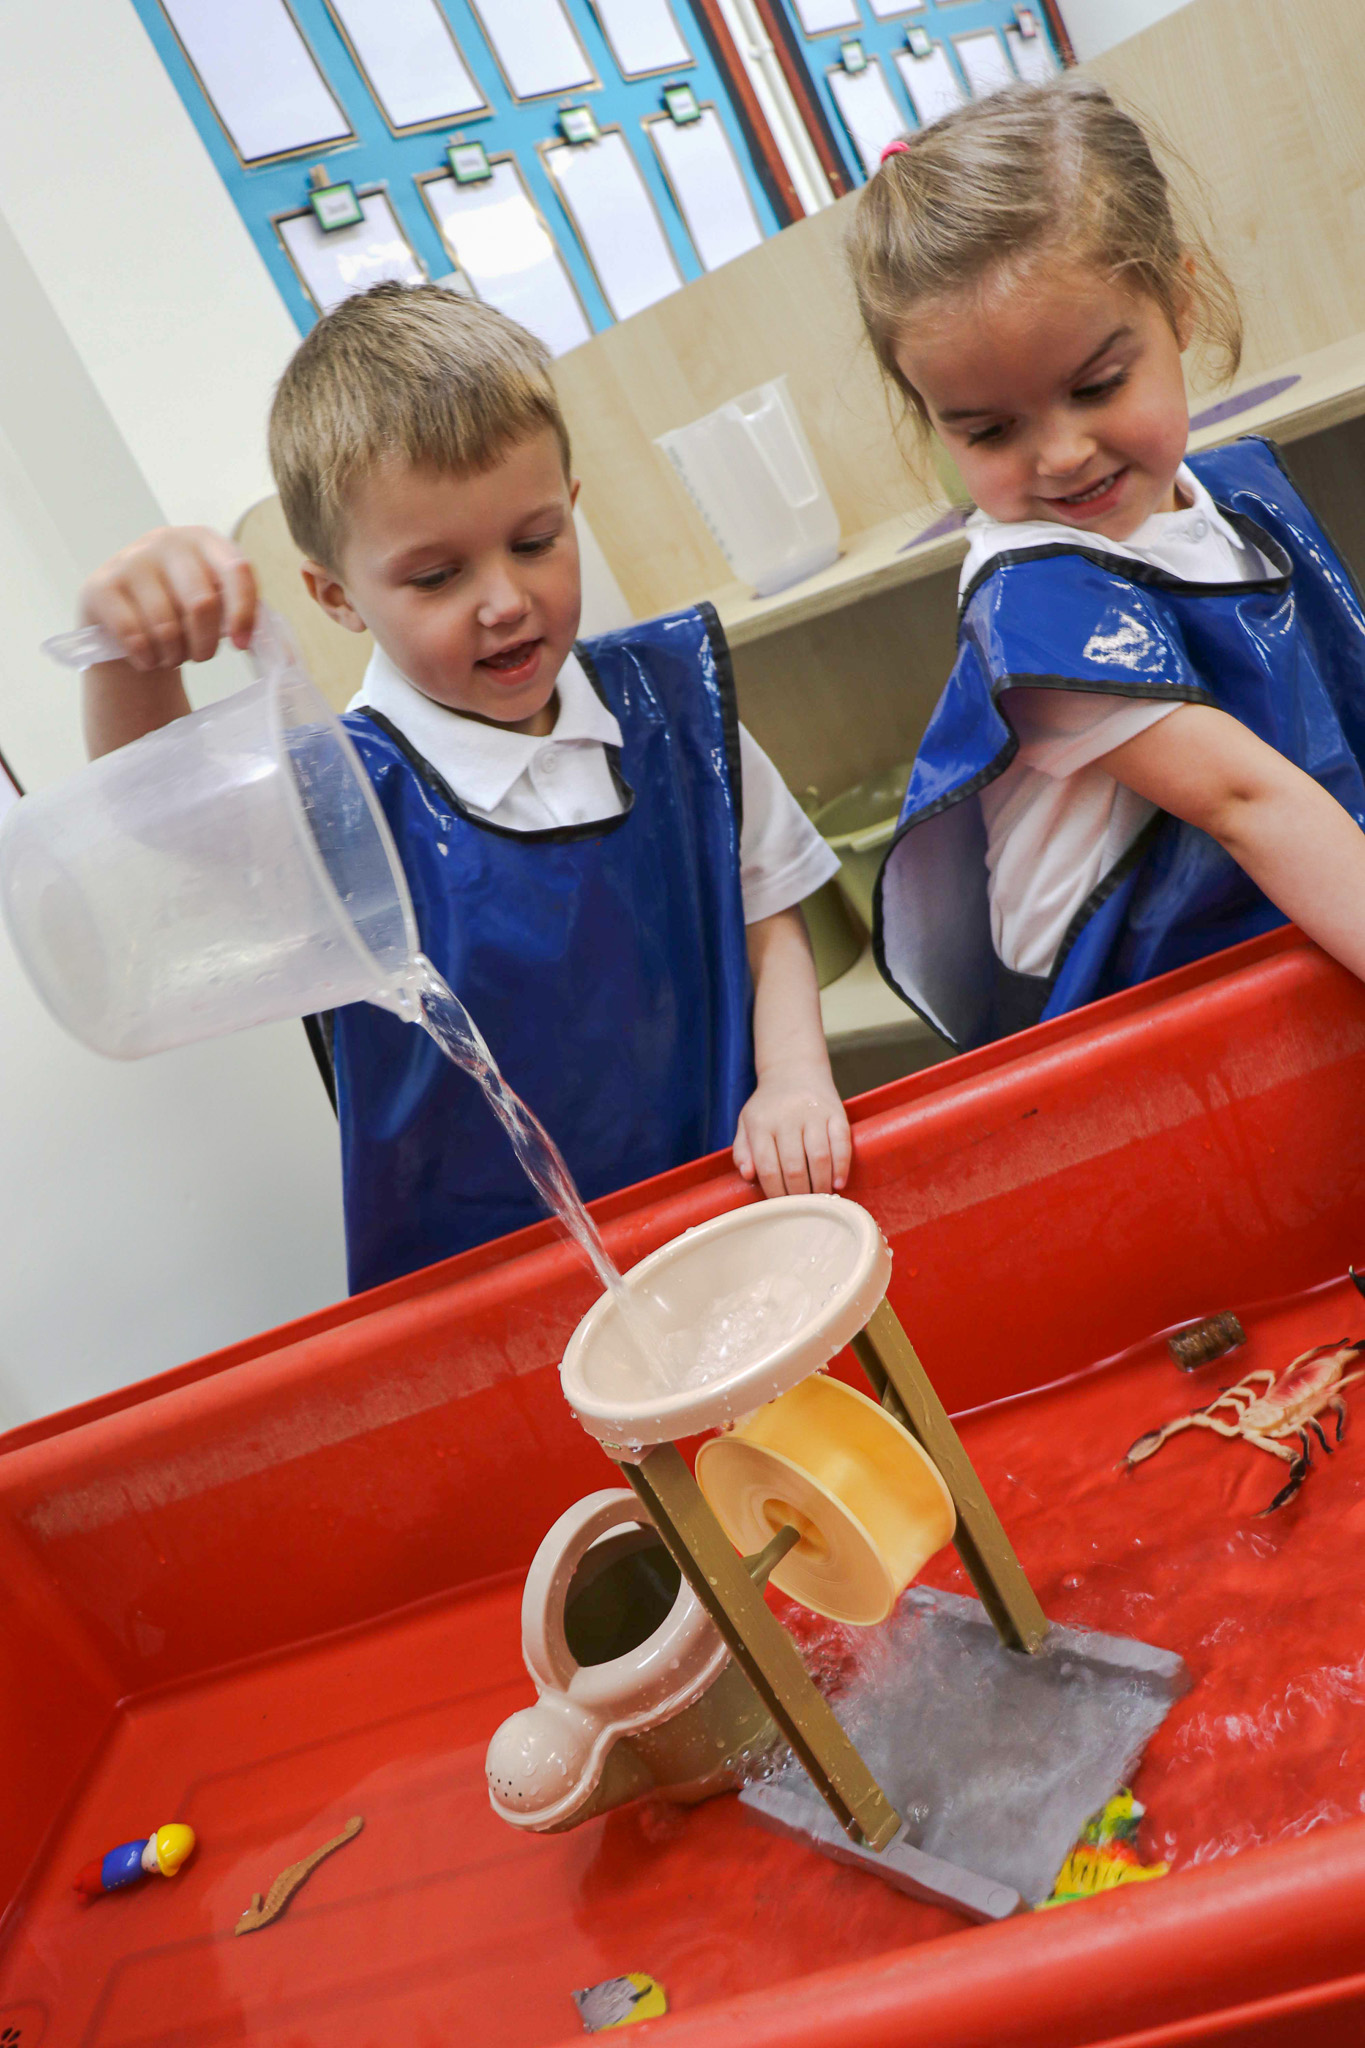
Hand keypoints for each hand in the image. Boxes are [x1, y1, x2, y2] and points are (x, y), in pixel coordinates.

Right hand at [79, 526, 256, 672]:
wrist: (122, 620)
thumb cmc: (180, 613)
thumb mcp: (216, 606)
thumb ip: (246, 616)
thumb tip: (278, 654)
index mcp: (206, 540)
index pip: (237, 570)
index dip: (244, 613)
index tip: (241, 645)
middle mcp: (167, 540)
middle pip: (201, 603)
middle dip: (205, 644)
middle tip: (200, 655)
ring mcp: (130, 559)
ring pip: (166, 625)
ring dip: (173, 655)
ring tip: (171, 655)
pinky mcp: (102, 585)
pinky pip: (134, 635)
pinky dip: (146, 658)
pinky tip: (146, 657)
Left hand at [732, 1060, 852, 1196]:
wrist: (794, 1069)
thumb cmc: (768, 1105)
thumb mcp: (746, 1122)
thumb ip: (742, 1150)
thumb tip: (747, 1175)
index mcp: (761, 1122)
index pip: (767, 1166)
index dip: (774, 1192)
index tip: (780, 1207)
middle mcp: (787, 1117)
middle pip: (794, 1167)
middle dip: (799, 1194)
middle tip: (802, 1209)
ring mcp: (813, 1114)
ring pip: (819, 1157)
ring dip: (821, 1184)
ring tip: (821, 1199)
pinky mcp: (836, 1112)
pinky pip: (841, 1143)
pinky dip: (841, 1166)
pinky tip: (839, 1183)